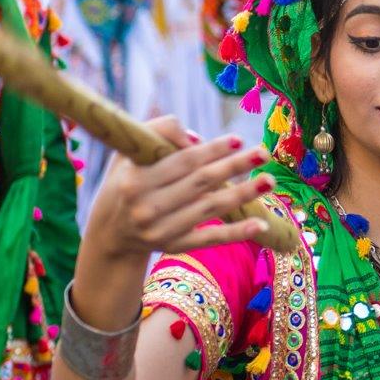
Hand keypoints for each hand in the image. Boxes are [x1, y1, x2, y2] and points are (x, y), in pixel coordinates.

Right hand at [82, 116, 273, 261]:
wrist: (111, 232)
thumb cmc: (127, 182)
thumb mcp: (127, 154)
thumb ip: (157, 133)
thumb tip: (197, 138)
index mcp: (135, 180)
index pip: (182, 161)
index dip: (212, 150)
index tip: (238, 139)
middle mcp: (147, 207)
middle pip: (200, 183)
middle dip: (234, 167)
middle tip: (263, 154)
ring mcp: (162, 230)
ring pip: (209, 209)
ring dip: (242, 194)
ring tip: (268, 181)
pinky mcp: (174, 247)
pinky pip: (210, 239)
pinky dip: (236, 232)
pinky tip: (260, 223)